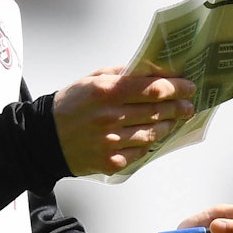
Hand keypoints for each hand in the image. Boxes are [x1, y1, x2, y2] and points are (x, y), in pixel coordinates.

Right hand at [52, 67, 196, 175]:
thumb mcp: (91, 79)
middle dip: (178, 107)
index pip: (152, 88)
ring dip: (168, 125)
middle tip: (189, 104)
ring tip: (174, 119)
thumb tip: (151, 71)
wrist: (43, 138)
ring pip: (153, 133)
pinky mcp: (111, 162)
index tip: (189, 86)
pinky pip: (140, 151)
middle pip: (157, 111)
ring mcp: (111, 142)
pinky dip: (149, 143)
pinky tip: (152, 136)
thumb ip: (121, 74)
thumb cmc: (70, 104)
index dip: (176, 87)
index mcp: (106, 91)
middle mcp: (110, 117)